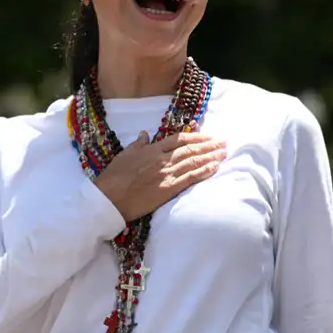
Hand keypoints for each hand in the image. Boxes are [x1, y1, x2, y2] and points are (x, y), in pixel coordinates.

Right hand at [95, 131, 226, 222]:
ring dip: (211, 156)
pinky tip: (215, 167)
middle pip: (191, 149)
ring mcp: (167, 173)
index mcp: (152, 149)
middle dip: (209, 145)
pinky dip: (204, 171)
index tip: (209, 136)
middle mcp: (162, 159)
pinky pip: (191, 177)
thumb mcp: (124, 154)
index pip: (180, 139)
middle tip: (224, 143)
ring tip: (224, 153)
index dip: (197, 137)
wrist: (108, 198)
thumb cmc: (113, 177)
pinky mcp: (169, 188)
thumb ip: (138, 144)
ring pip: (194, 161)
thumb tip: (144, 134)